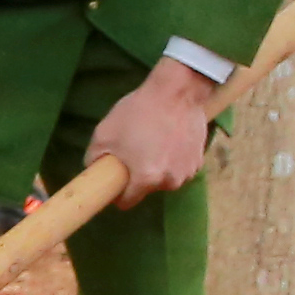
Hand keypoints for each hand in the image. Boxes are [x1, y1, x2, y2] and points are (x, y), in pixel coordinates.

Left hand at [81, 60, 226, 203]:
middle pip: (147, 189)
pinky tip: (169, 139)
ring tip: (153, 142)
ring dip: (158, 167)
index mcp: (146, 179)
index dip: (118, 193)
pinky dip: (173, 159)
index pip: (127, 202)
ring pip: (164, 179)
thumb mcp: (103, 134)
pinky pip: (179, 167)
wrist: (176, 91)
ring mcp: (187, 172)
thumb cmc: (138, 112)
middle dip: (139, 176)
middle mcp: (169, 181)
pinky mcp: (199, 160)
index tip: (115, 180)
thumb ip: (94, 160)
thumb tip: (95, 172)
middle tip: (134, 150)